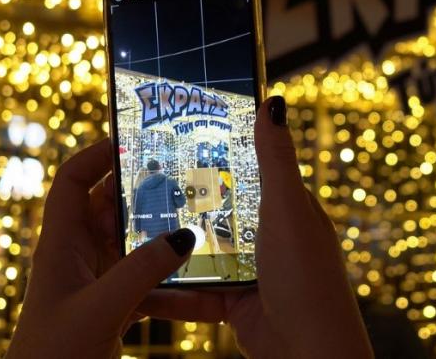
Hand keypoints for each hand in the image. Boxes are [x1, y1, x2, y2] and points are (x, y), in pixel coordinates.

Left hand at [6, 139, 196, 358]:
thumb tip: (183, 237)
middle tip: (187, 178)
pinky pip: (151, 288)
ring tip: (207, 229)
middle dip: (148, 195)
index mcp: (61, 245)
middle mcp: (79, 258)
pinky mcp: (114, 310)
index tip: (134, 140)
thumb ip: (141, 271)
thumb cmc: (52, 356)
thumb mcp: (100, 308)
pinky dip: (178, 290)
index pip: (73, 182)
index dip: (97, 155)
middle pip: (114, 209)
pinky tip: (209, 295)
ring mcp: (97, 284)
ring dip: (169, 244)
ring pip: (138, 250)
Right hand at [138, 97, 372, 358]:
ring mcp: (252, 272)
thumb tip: (273, 102)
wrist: (308, 351)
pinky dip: (167, 292)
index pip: (251, 170)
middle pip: (220, 210)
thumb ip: (276, 161)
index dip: (220, 152)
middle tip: (139, 180)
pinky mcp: (234, 304)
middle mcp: (270, 237)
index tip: (180, 136)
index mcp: (287, 208)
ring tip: (127, 229)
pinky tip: (137, 284)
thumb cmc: (307, 277)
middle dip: (184, 198)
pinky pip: (194, 294)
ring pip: (201, 252)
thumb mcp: (288, 210)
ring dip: (169, 246)